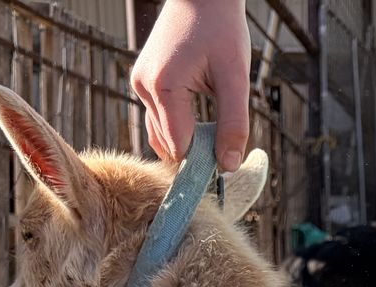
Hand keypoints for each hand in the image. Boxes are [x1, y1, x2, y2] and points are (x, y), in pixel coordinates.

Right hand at [131, 0, 250, 169]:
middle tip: (224, 149)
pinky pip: (159, 118)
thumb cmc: (222, 29)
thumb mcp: (236, 78)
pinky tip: (200, 120)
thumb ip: (234, 124)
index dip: (203, 162)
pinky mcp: (143, 81)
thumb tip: (228, 166)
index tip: (224, 167)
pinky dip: (179, 126)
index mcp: (164, 87)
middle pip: (168, 144)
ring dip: (187, 140)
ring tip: (214, 132)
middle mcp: (144, 87)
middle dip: (195, 152)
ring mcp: (140, 84)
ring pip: (161, 134)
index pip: (179, 147)